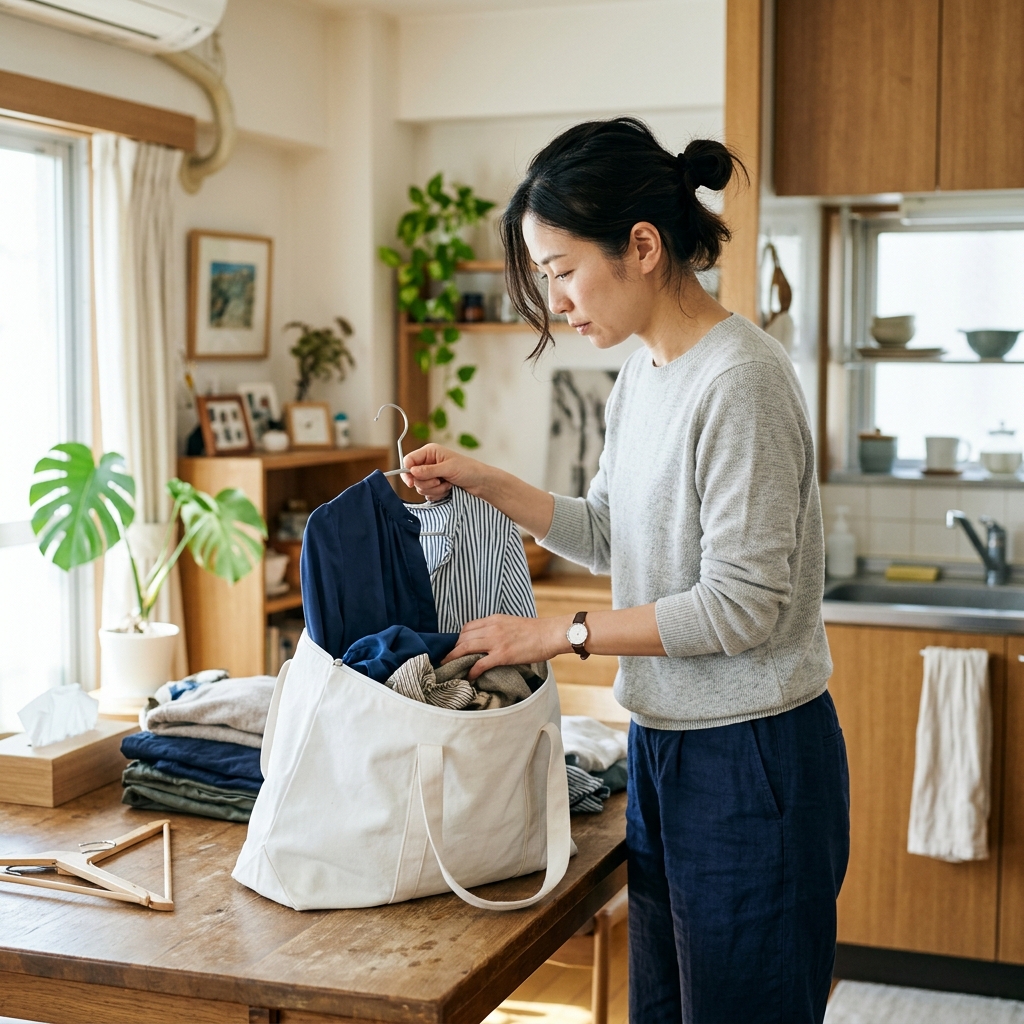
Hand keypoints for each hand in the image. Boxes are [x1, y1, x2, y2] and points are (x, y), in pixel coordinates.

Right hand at [401, 443, 489, 500]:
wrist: (480, 482)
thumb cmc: (468, 470)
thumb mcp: (448, 468)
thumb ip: (429, 470)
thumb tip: (412, 471)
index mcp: (429, 452)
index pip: (409, 460)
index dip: (407, 472)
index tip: (412, 482)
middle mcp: (428, 463)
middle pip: (413, 477)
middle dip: (426, 483)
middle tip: (439, 481)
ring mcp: (431, 475)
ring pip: (420, 487)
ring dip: (434, 489)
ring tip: (447, 485)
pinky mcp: (435, 486)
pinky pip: (427, 494)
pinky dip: (437, 494)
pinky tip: (448, 489)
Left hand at [443, 614, 570, 678]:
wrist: (550, 634)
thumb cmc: (535, 631)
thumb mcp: (512, 623)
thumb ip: (498, 629)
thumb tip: (490, 640)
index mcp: (494, 619)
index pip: (468, 627)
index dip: (459, 638)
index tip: (456, 647)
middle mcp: (492, 628)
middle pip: (463, 637)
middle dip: (453, 649)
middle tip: (449, 660)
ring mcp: (496, 641)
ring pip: (466, 648)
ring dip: (455, 658)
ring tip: (449, 667)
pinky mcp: (502, 655)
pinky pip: (480, 663)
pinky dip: (471, 671)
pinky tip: (469, 677)